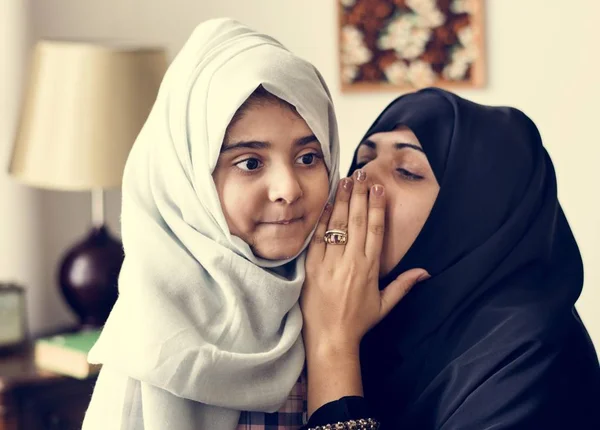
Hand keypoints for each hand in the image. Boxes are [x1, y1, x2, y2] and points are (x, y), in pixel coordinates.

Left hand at [301, 169, 428, 355]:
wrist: (330, 339)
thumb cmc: (357, 322)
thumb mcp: (384, 305)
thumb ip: (404, 285)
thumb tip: (425, 272)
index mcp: (370, 268)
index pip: (375, 229)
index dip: (377, 206)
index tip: (379, 187)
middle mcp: (351, 262)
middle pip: (358, 220)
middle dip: (360, 194)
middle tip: (362, 173)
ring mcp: (330, 263)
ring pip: (338, 225)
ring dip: (342, 200)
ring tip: (345, 179)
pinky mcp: (312, 267)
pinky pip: (318, 238)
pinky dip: (322, 219)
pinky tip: (327, 203)